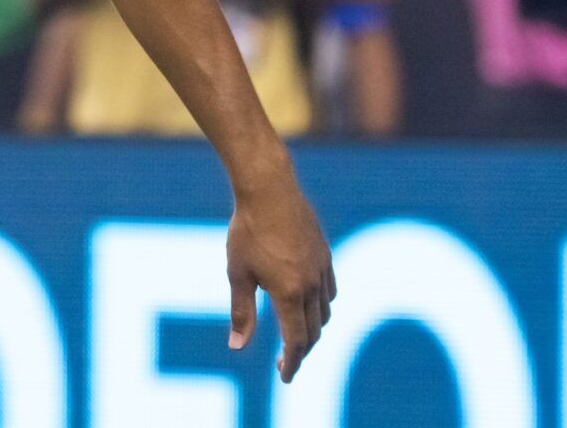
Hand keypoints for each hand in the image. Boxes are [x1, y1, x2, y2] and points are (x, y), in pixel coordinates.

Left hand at [227, 173, 333, 382]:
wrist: (270, 189)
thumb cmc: (248, 231)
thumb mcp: (238, 273)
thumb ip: (242, 312)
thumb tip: (237, 347)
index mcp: (289, 294)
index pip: (295, 341)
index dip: (291, 363)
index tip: (284, 377)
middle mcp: (311, 286)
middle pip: (313, 331)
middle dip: (301, 351)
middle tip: (286, 362)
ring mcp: (322, 269)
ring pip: (324, 311)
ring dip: (312, 328)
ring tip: (297, 334)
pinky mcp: (325, 254)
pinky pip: (329, 290)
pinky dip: (321, 305)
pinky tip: (309, 302)